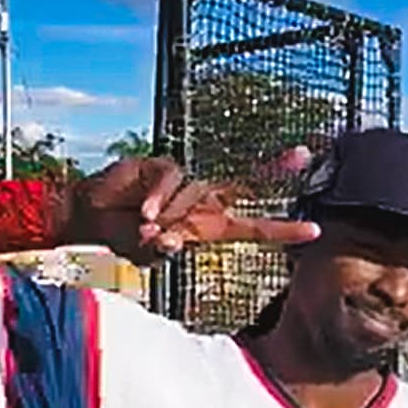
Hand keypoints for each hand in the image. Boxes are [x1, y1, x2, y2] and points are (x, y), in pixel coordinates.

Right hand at [60, 156, 320, 264]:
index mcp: (211, 226)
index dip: (284, 230)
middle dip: (275, 170)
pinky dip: (160, 201)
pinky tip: (145, 215)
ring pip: (196, 193)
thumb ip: (163, 249)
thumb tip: (172, 242)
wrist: (90, 217)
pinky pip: (171, 180)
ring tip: (148, 230)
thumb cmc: (126, 237)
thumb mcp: (148, 253)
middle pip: (246, 184)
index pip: (254, 228)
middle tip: (305, 154)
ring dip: (172, 217)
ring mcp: (186, 183)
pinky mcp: (162, 166)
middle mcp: (205, 202)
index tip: (316, 230)